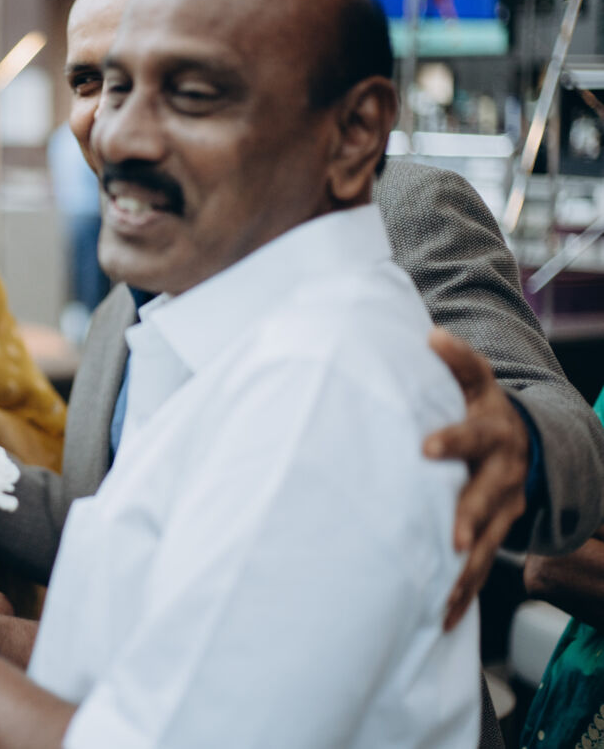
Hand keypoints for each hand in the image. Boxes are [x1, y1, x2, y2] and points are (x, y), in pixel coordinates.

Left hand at [424, 328, 527, 630]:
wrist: (528, 442)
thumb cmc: (481, 408)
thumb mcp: (475, 381)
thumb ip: (456, 361)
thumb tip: (430, 335)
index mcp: (493, 432)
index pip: (473, 433)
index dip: (452, 438)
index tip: (426, 446)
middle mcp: (503, 474)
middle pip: (486, 498)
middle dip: (469, 519)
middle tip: (451, 538)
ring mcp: (503, 509)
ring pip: (487, 543)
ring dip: (467, 569)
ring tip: (443, 595)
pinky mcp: (496, 534)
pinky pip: (481, 567)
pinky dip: (462, 593)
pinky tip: (441, 618)